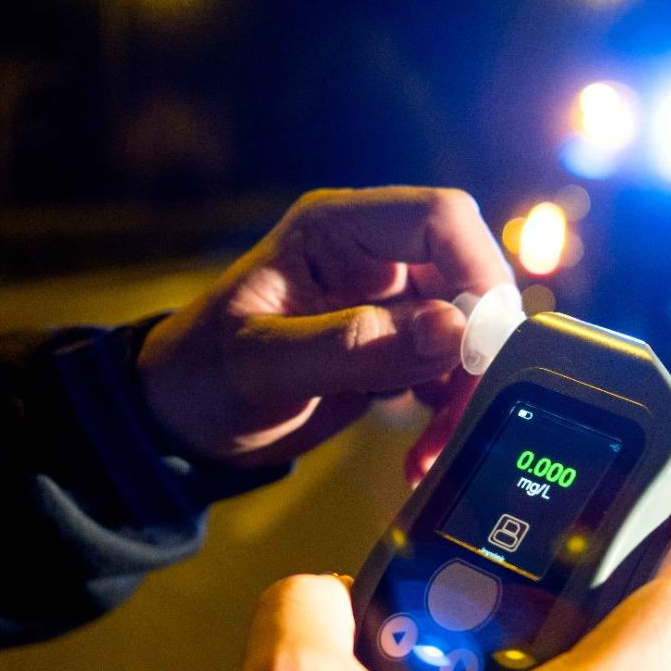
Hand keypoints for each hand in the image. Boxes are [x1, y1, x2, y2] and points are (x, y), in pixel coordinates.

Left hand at [137, 187, 510, 476]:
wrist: (186, 421)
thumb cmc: (202, 376)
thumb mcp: (264, 364)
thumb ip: (354, 345)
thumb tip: (455, 330)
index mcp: (339, 229)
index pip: (442, 218)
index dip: (479, 269)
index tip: (484, 342)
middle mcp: (376, 257)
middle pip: (470, 280)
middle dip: (477, 351)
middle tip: (462, 412)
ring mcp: (393, 303)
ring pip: (471, 333)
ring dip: (466, 392)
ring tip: (433, 447)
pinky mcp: (400, 347)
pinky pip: (453, 371)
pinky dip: (451, 413)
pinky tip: (422, 452)